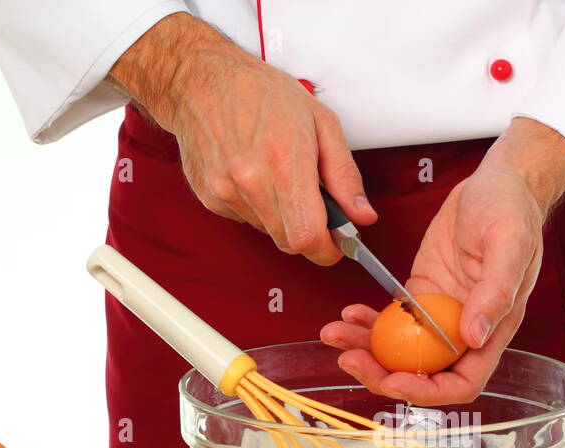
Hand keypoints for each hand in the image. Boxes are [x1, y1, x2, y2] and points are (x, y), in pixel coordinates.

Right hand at [109, 13, 374, 263]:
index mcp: (284, 162)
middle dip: (308, 231)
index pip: (308, 237)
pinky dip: (257, 207)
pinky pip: (246, 220)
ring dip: (282, 217)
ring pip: (268, 232)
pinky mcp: (210, 197)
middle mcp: (250, 181)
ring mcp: (226, 191)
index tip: (337, 243)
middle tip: (312, 202)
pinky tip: (254, 175)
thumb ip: (345, 176)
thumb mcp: (321, 123)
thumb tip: (362, 216)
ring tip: (278, 175)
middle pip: (289, 242)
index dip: (328, 249)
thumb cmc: (261, 93)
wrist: (201, 80)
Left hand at [321, 118, 564, 402]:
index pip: (463, 383)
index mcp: (493, 329)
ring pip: (399, 351)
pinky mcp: (421, 295)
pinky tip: (348, 314)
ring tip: (335, 334)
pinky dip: (366, 324)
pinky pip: (390, 321)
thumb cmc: (513, 210)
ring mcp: (439, 315)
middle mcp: (464, 330)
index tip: (395, 380)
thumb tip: (474, 335)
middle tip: (349, 360)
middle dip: (383, 375)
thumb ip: (495, 292)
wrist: (499, 181)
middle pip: (422, 374)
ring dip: (365, 351)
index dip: (428, 391)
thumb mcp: (511, 244)